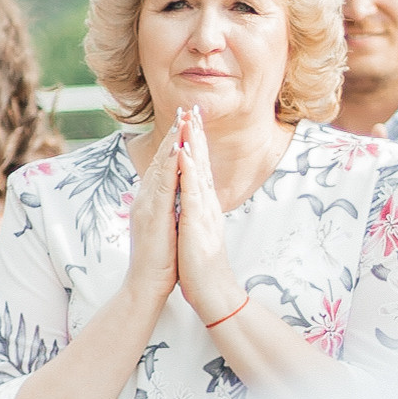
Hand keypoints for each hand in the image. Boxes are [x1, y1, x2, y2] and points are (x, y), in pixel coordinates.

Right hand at [125, 124, 179, 312]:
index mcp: (152, 202)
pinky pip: (163, 185)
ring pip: (160, 166)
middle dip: (174, 134)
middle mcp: (146, 199)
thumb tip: (176, 199)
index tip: (187, 123)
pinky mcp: (153, 215)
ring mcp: (147, 205)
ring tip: (183, 119)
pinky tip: (178, 149)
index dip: (175, 144)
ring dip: (172, 141)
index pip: (164, 167)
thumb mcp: (166, 229)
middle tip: (186, 109)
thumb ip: (168, 210)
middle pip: (161, 160)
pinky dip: (170, 165)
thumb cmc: (159, 262)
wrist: (145, 287)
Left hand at [175, 109, 244, 328]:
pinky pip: (192, 191)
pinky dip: (189, 170)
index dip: (195, 144)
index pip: (198, 168)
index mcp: (203, 206)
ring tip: (190, 119)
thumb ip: (195, 213)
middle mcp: (206, 203)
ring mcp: (204, 211)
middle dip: (197, 134)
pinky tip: (185, 153)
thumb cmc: (202, 265)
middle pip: (202, 162)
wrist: (212, 291)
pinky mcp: (198, 222)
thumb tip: (191, 201)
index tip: (191, 122)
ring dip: (194, 143)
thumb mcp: (197, 231)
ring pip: (199, 170)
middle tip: (194, 107)